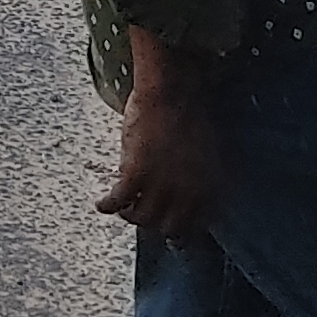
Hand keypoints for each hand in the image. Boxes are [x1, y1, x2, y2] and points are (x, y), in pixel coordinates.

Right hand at [97, 66, 226, 240]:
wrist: (173, 88)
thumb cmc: (194, 110)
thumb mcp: (215, 150)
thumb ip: (207, 176)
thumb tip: (197, 192)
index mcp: (210, 186)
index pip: (197, 224)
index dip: (182, 228)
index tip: (173, 228)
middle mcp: (187, 192)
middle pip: (168, 227)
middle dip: (157, 225)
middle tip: (147, 219)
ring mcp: (161, 184)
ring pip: (142, 218)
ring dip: (131, 216)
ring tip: (125, 210)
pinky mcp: (135, 173)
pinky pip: (118, 200)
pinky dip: (107, 205)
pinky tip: (102, 204)